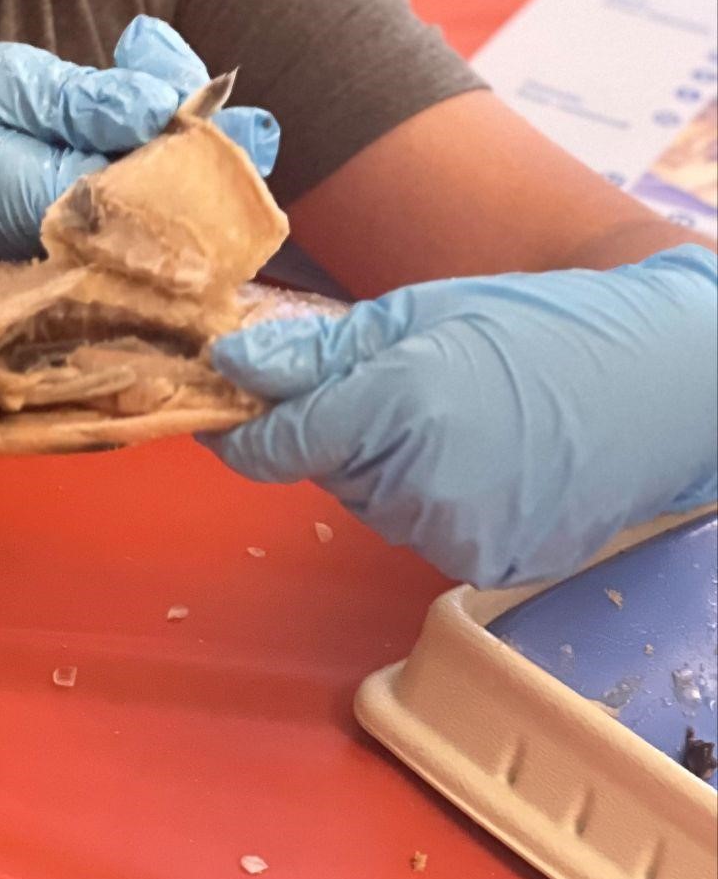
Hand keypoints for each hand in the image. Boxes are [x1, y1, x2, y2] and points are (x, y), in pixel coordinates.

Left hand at [200, 243, 717, 586]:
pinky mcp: (489, 564)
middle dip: (333, 429)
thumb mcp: (417, 314)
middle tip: (389, 380)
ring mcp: (457, 536)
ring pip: (372, 500)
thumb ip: (317, 352)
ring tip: (451, 410)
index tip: (222, 408)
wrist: (656, 382)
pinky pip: (422, 528)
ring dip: (383, 462)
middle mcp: (418, 486)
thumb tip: (233, 367)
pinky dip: (431, 494)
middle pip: (324, 469)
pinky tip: (479, 453)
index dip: (238, 428)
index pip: (275, 444)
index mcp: (394, 410)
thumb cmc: (536, 328)